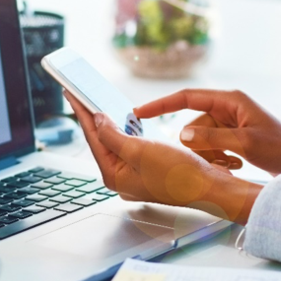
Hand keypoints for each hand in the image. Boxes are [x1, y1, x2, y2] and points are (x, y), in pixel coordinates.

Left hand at [65, 91, 261, 222]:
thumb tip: (97, 120)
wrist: (209, 188)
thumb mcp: (140, 150)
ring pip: (116, 143)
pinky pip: (131, 147)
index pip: (92, 137)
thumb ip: (113, 135)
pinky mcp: (148, 171)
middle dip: (92, 117)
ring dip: (109, 123)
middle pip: (101, 141)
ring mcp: (134, 176)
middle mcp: (121, 178)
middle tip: (80, 94)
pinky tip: (125, 121)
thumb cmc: (179, 174)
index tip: (71, 93)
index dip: (82, 112)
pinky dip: (127, 132)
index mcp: (114, 176)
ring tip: (97, 103)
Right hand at [136, 89, 280, 175]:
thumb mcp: (246, 143)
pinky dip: (217, 159)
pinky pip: (211, 147)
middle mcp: (227, 108)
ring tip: (231, 165)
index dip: (160, 104)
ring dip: (208, 155)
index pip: (186, 97)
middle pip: (193, 124)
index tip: (138, 113)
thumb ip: (213, 138)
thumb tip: (182, 136)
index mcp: (230, 100)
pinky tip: (233, 166)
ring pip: (200, 140)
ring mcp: (230, 124)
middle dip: (196, 145)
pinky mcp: (233, 138)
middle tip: (216, 160)